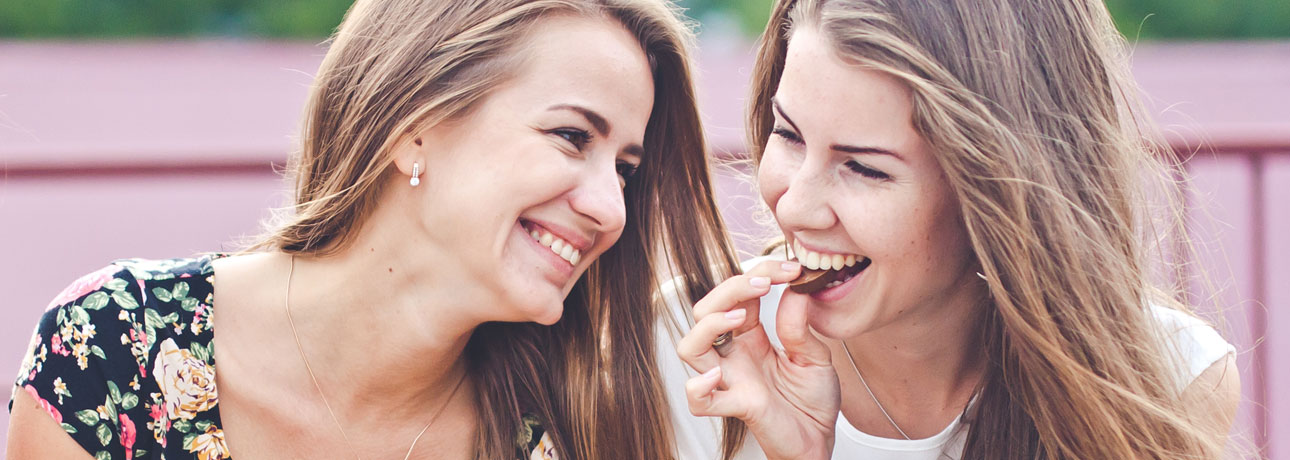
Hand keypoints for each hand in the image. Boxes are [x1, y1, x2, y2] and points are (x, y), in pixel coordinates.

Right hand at [676, 259, 839, 459]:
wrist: (820, 439)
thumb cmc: (813, 399)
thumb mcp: (814, 355)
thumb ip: (799, 325)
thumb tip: (795, 289)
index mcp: (751, 336)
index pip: (739, 294)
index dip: (760, 272)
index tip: (791, 269)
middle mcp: (734, 354)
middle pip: (705, 311)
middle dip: (729, 288)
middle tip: (764, 282)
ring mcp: (731, 379)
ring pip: (690, 347)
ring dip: (708, 325)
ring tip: (739, 317)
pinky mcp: (736, 405)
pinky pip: (699, 400)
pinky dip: (699, 387)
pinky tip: (718, 376)